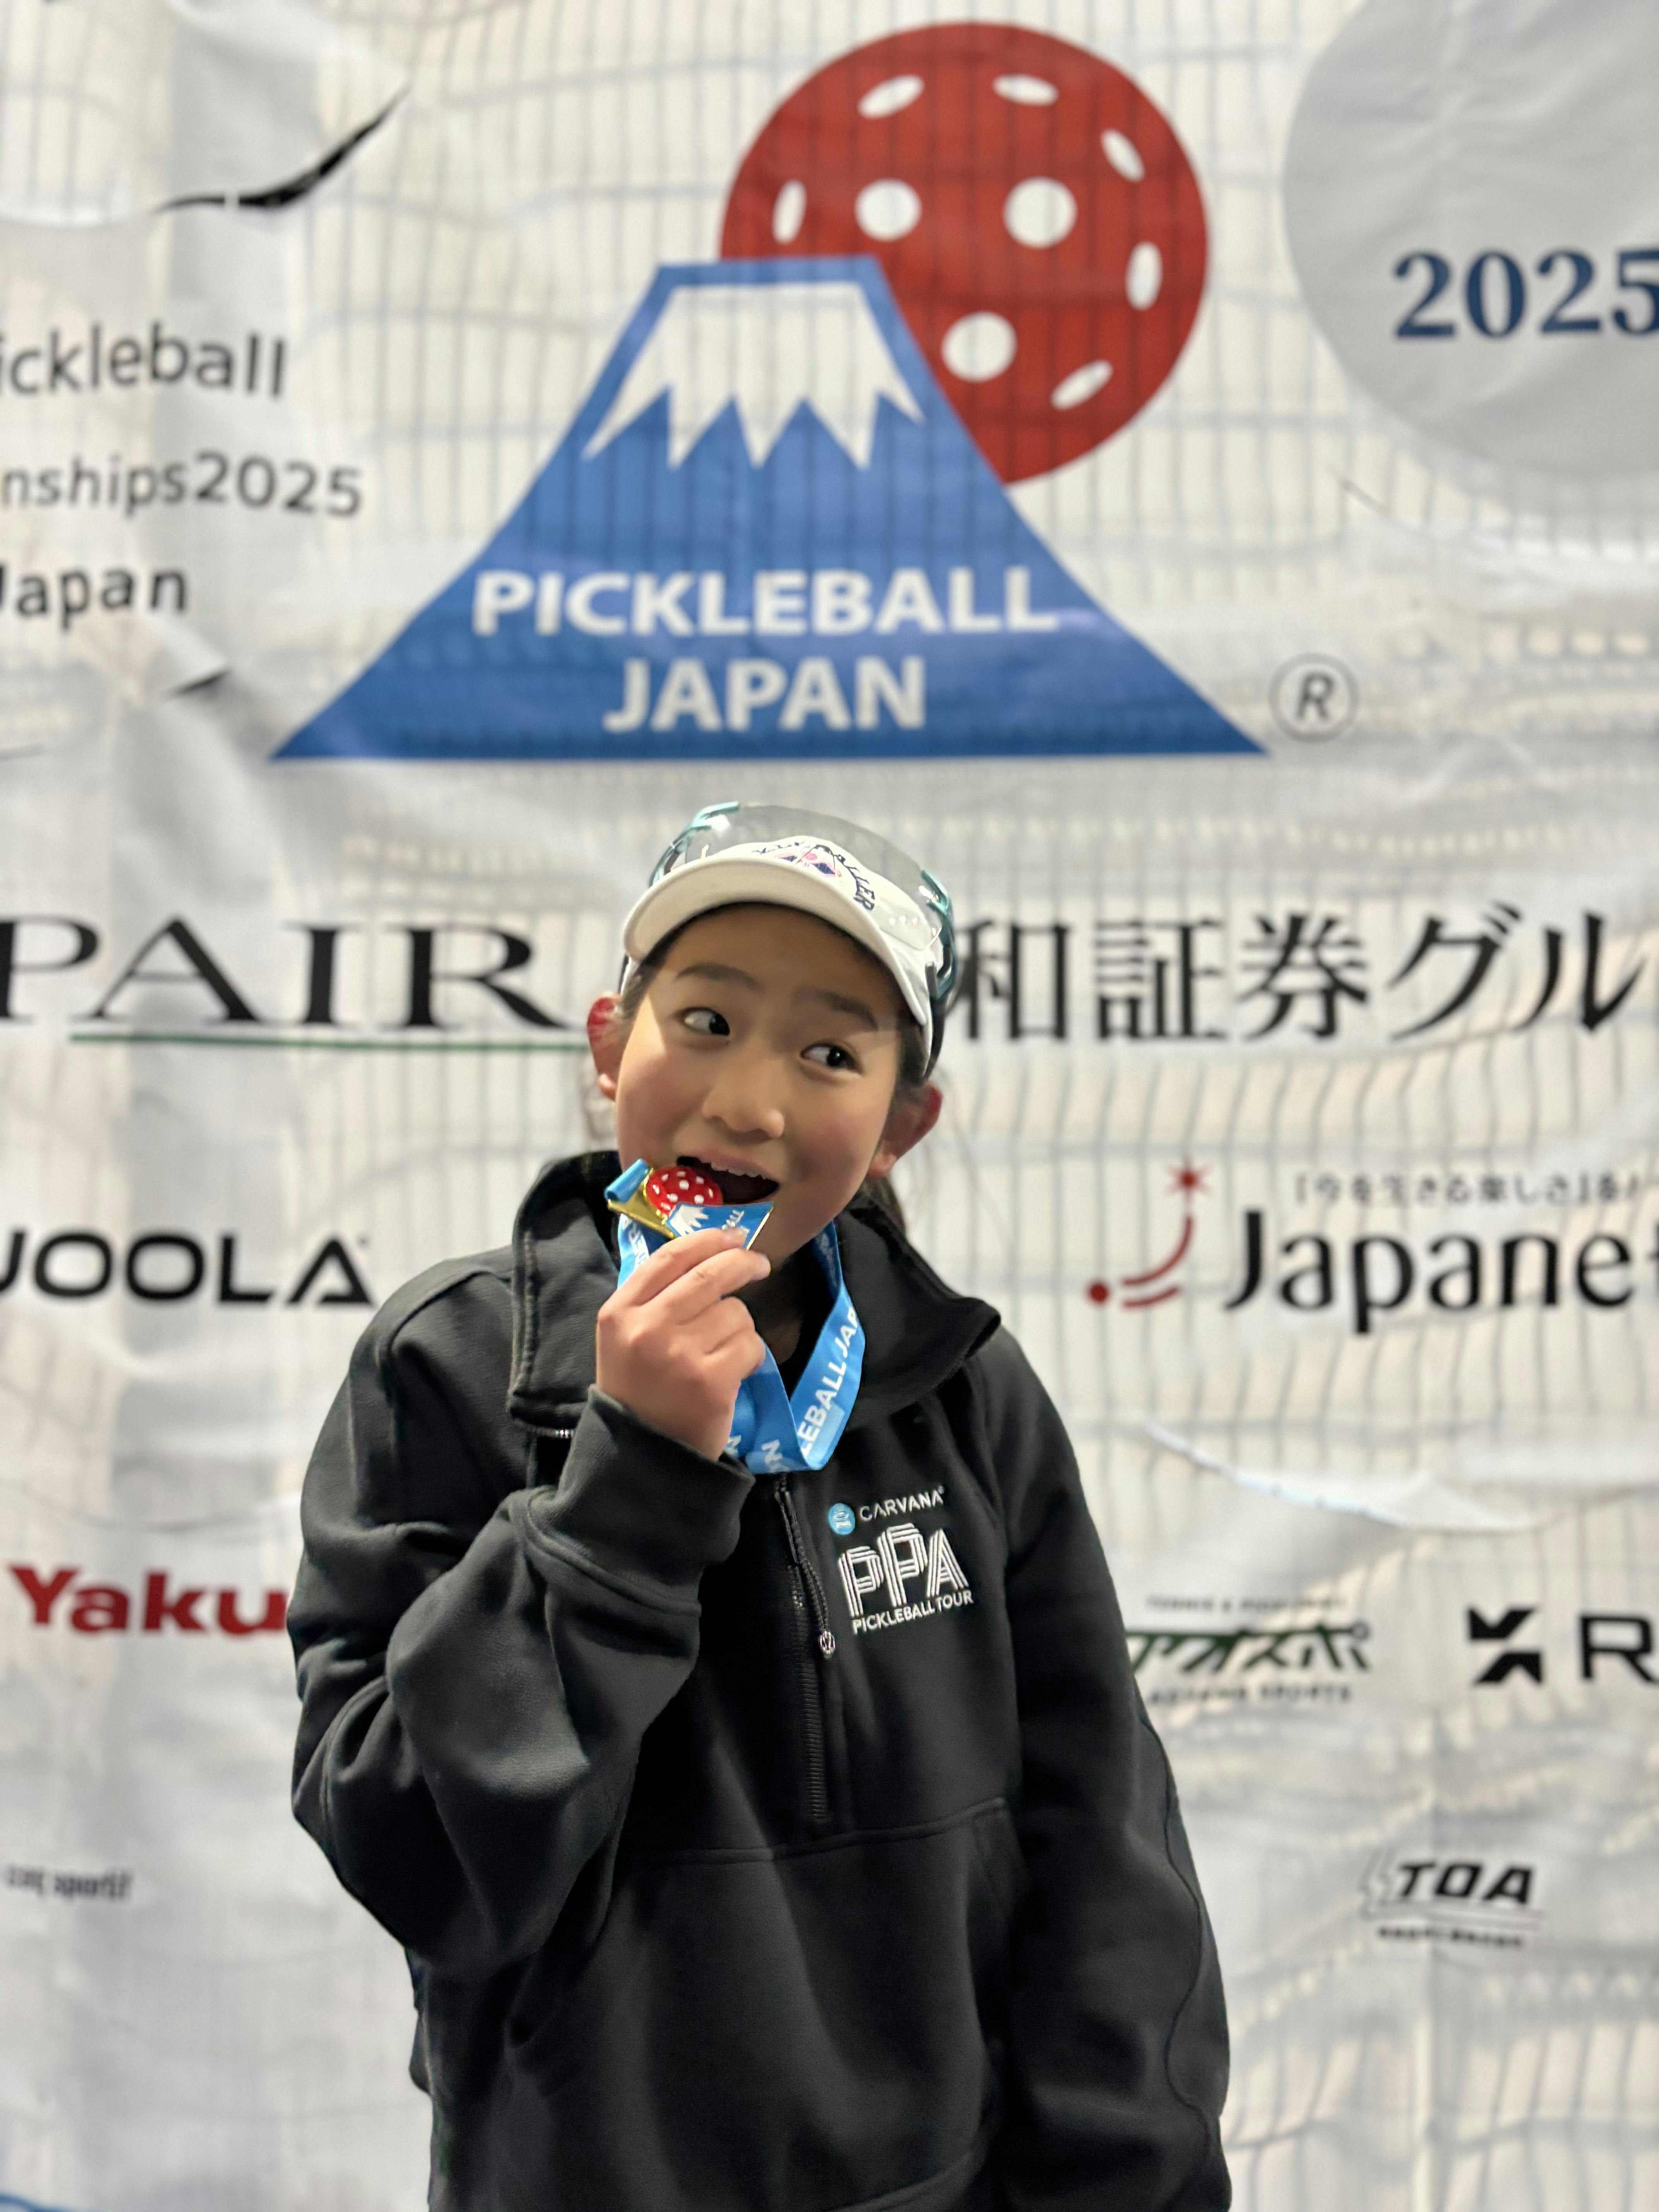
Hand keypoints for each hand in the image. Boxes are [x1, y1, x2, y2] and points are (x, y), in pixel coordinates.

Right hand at [595, 1228, 769, 1459]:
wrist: (641, 1458)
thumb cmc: (637, 1392)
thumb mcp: (625, 1339)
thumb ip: (654, 1298)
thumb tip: (710, 1252)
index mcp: (618, 1312)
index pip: (670, 1257)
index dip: (708, 1240)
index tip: (733, 1236)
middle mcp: (646, 1327)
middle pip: (710, 1274)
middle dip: (743, 1263)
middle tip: (759, 1264)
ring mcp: (680, 1353)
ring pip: (736, 1313)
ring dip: (740, 1328)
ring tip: (723, 1352)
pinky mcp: (712, 1380)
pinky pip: (751, 1346)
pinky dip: (751, 1357)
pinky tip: (733, 1373)